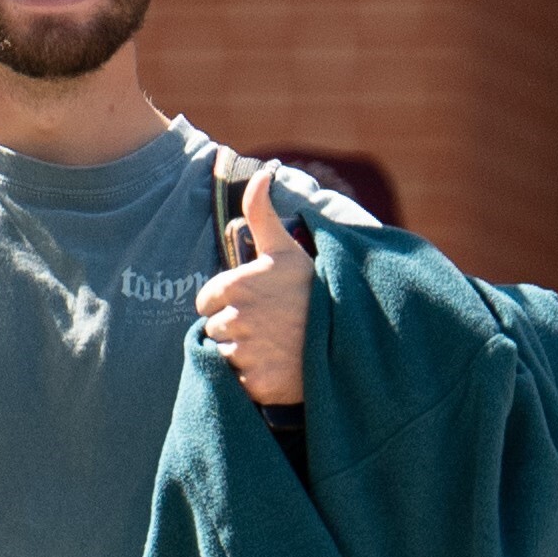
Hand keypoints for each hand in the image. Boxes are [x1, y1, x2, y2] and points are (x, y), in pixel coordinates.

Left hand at [194, 171, 315, 405]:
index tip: (256, 303)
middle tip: (271, 325)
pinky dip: (253, 380)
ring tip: (276, 346)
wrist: (351, 334)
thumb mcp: (284, 248)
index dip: (229, 302)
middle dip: (237, 328)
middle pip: (215, 329)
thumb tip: (261, 172)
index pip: (206, 302)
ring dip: (244, 354)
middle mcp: (236, 319)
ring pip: (226, 356)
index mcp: (234, 285)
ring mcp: (247, 353)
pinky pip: (239, 383)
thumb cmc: (312, 288)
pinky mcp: (257, 384)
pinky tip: (278, 366)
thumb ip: (261, 211)